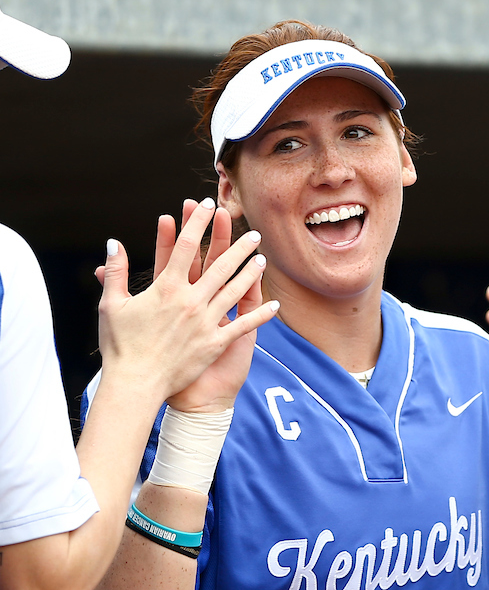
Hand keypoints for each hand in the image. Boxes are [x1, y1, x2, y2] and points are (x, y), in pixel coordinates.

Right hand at [98, 199, 273, 412]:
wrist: (135, 384)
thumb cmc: (120, 346)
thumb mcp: (111, 305)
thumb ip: (115, 272)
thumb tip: (113, 243)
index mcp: (165, 288)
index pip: (186, 247)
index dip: (197, 223)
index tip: (207, 205)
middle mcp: (190, 301)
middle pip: (219, 266)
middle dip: (237, 246)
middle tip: (253, 232)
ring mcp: (205, 322)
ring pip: (235, 290)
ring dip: (251, 273)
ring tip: (263, 258)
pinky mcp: (215, 343)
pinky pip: (243, 325)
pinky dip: (260, 315)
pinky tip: (275, 304)